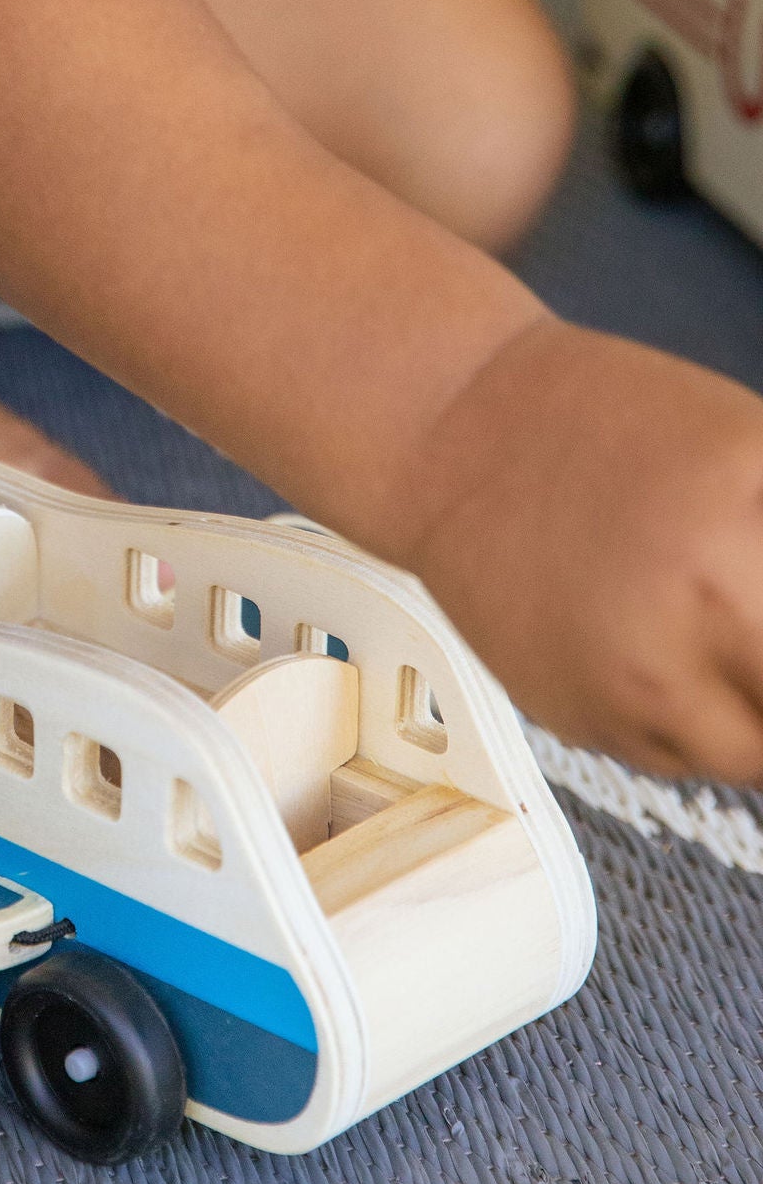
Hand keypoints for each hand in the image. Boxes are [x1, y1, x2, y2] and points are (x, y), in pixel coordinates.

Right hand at [397, 316, 762, 784]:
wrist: (453, 438)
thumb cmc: (612, 422)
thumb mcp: (755, 448)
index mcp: (729, 557)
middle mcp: (673, 648)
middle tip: (759, 628)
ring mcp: (621, 699)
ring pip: (750, 761)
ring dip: (762, 714)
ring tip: (736, 639)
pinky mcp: (578, 724)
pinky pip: (679, 756)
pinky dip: (703, 718)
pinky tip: (679, 645)